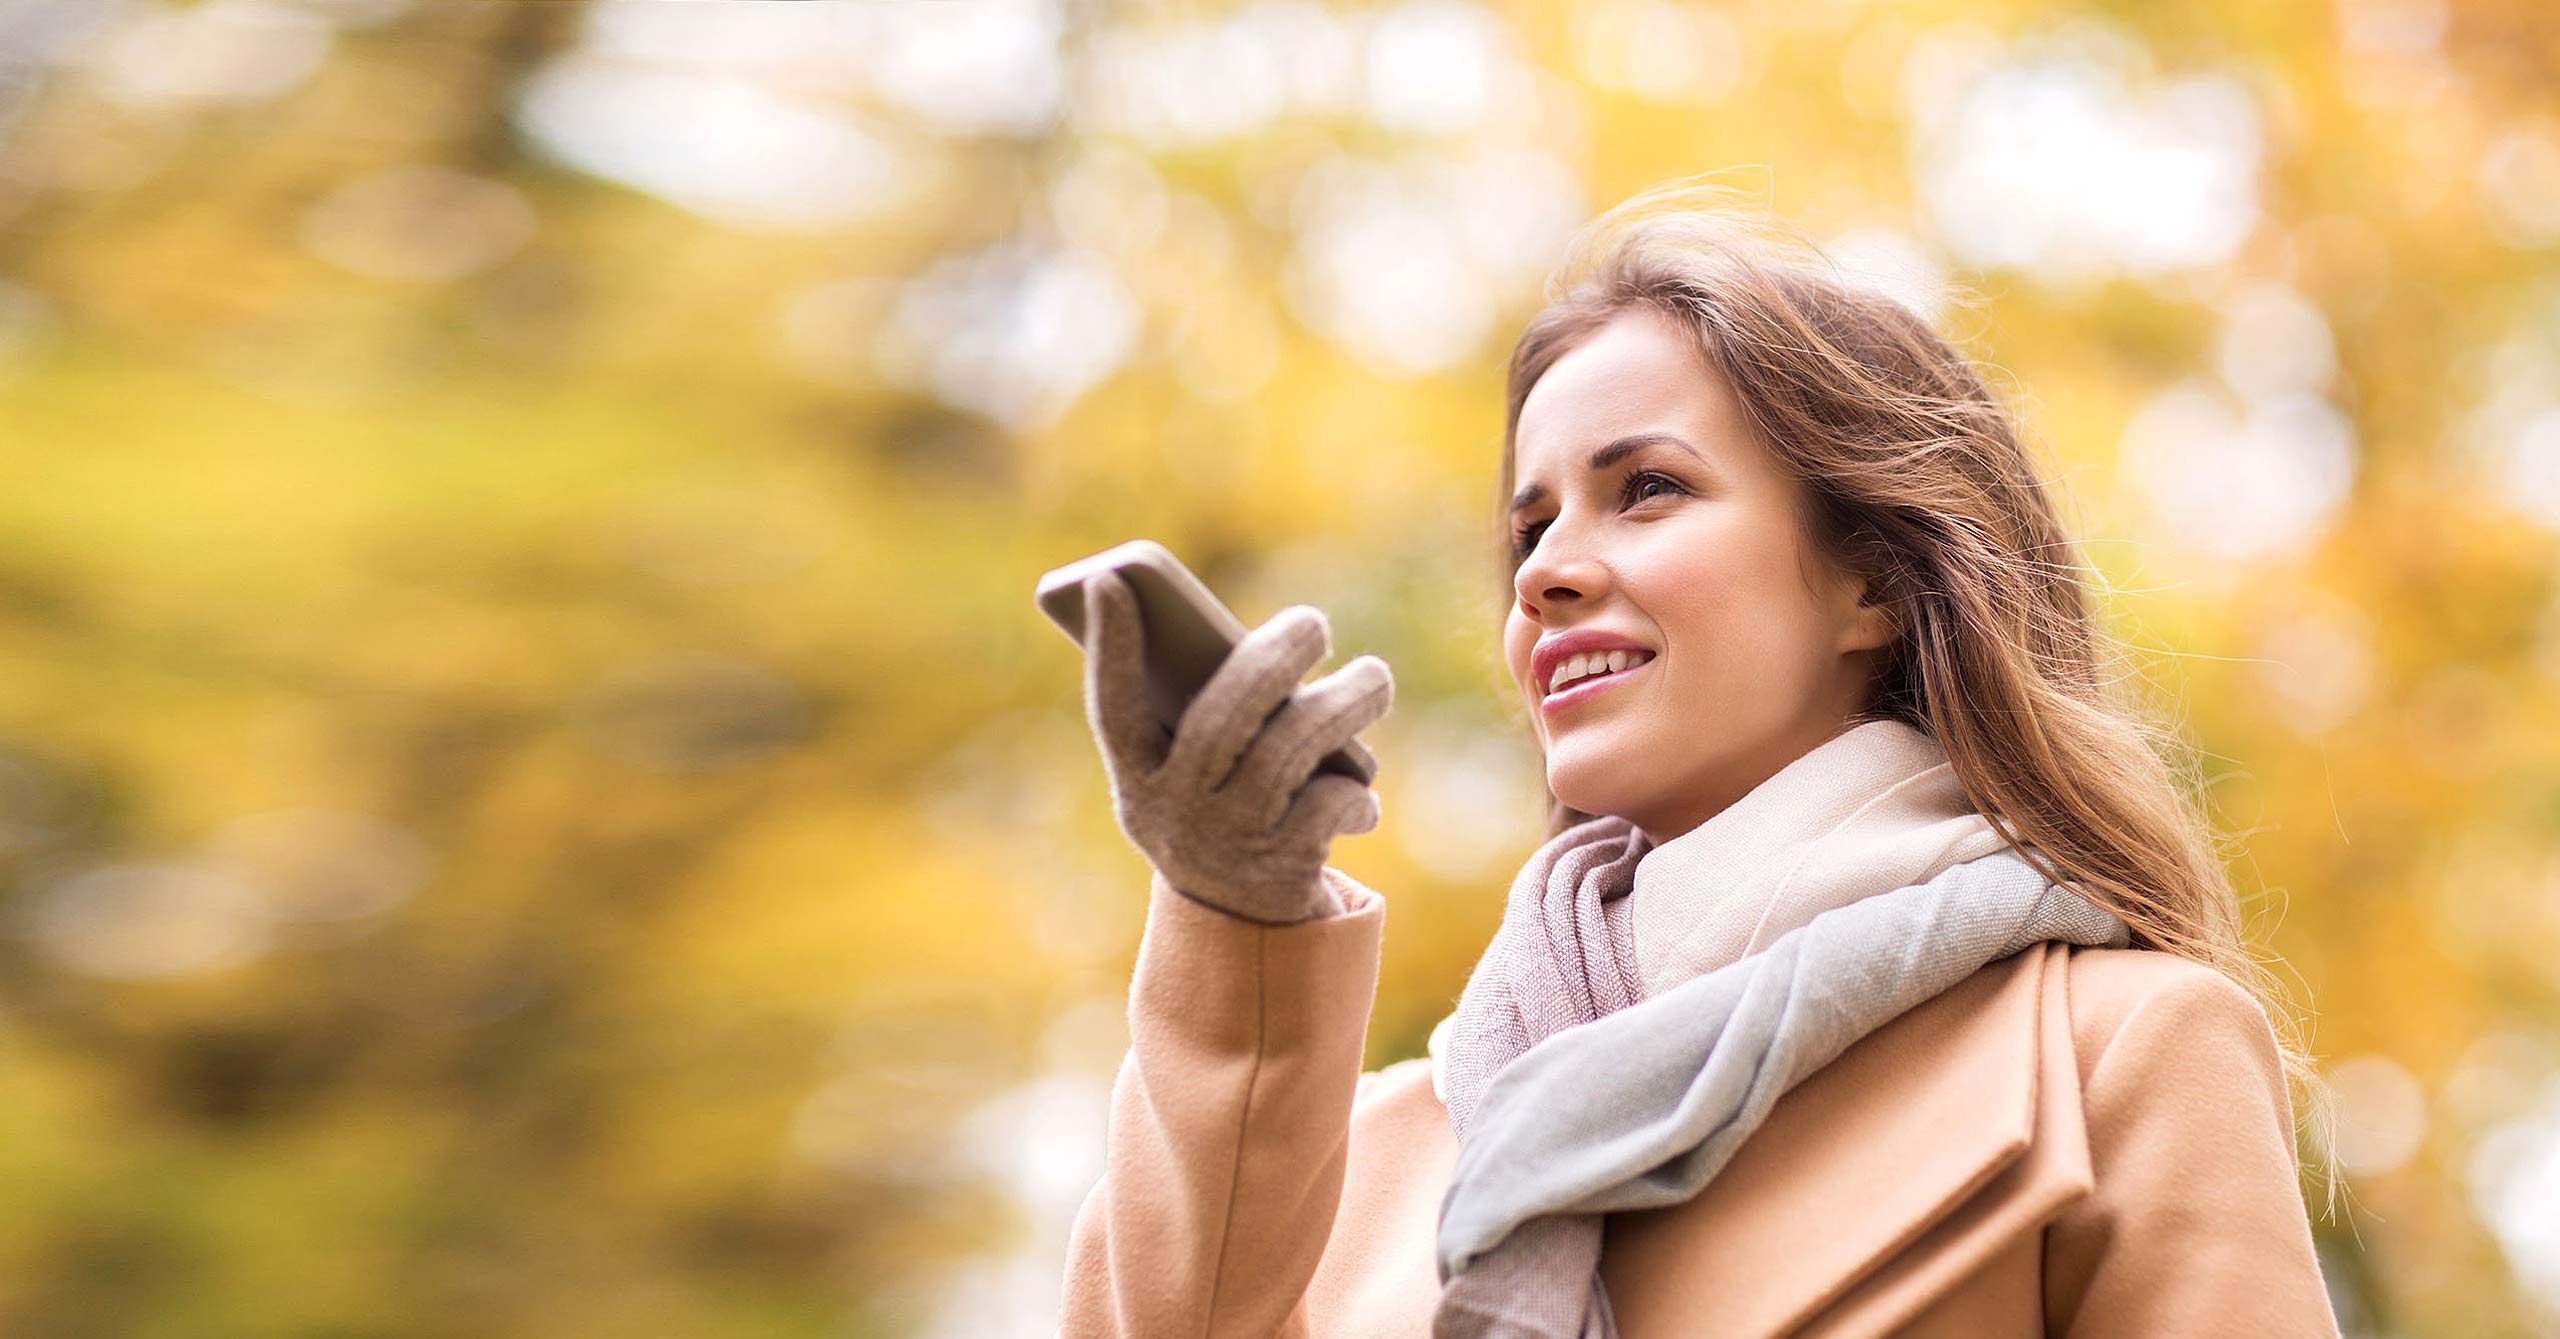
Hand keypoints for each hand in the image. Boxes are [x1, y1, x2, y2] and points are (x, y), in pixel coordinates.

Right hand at [1080, 570, 1392, 923]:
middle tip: (1313, 622)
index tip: (1110, 579)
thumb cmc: (1225, 815)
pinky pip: (1326, 805)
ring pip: (1288, 754)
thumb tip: (1276, 646)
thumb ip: (1210, 716)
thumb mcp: (1195, 777)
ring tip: (1374, 679)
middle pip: (1223, 719)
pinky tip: (1360, 793)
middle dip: (1273, 659)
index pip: (1112, 707)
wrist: (1249, 934)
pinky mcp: (1281, 874)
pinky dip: (1353, 791)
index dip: (1108, 646)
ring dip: (1342, 706)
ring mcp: (1226, 845)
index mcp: (1137, 781)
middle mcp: (1171, 815)